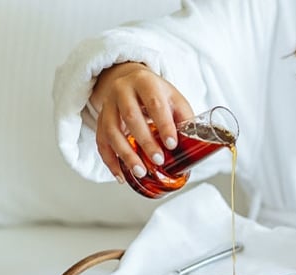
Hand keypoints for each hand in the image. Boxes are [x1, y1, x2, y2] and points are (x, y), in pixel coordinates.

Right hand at [90, 62, 192, 180]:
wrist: (129, 79)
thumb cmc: (156, 92)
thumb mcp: (174, 98)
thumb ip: (183, 118)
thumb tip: (195, 145)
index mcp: (146, 82)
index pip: (155, 104)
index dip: (164, 125)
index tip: (172, 144)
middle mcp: (123, 91)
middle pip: (131, 117)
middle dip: (145, 142)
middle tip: (158, 161)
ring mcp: (108, 105)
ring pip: (112, 131)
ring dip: (126, 154)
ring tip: (141, 171)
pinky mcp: (100, 119)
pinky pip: (101, 141)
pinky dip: (110, 160)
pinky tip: (121, 175)